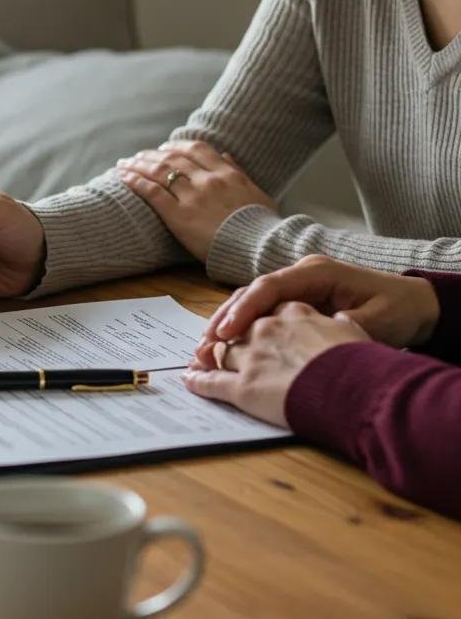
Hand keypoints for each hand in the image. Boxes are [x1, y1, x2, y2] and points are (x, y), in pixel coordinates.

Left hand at [118, 140, 276, 261]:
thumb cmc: (261, 225)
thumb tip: (226, 154)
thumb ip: (238, 172)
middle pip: (172, 158)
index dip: (175, 146)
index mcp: (226, 173)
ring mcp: (192, 196)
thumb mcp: (257, 193)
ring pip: (158, 172)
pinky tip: (124, 177)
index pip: (195, 149)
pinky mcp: (179, 216)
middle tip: (136, 157)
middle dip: (150, 155)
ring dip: (137, 165)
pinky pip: (153, 192)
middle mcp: (207, 180)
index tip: (163, 148)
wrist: (259, 247)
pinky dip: (136, 182)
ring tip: (123, 164)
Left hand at [182, 301, 368, 426]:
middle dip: (225, 337)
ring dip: (207, 357)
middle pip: (239, 330)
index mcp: (293, 312)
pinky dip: (198, 381)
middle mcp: (266, 329)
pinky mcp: (243, 387)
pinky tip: (190, 380)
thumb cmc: (364, 363)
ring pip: (221, 353)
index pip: (266, 311)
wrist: (357, 389)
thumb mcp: (355, 332)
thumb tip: (340, 319)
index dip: (255, 318)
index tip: (251, 324)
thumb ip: (340, 324)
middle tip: (212, 343)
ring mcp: (252, 357)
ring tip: (197, 361)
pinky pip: (212, 382)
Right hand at [195, 254, 439, 367]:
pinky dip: (242, 326)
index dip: (244, 309)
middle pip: (252, 291)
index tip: (226, 334)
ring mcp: (296, 286)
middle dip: (225, 317)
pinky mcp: (295, 301)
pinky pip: (261, 310)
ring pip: (251, 301)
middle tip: (203, 344)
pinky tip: (226, 344)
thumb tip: (311, 341)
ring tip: (205, 346)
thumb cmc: (398, 310)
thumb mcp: (375, 321)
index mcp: (316, 272)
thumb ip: (340, 327)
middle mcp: (300, 274)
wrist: (415, 304)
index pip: (269, 286)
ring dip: (227, 322)